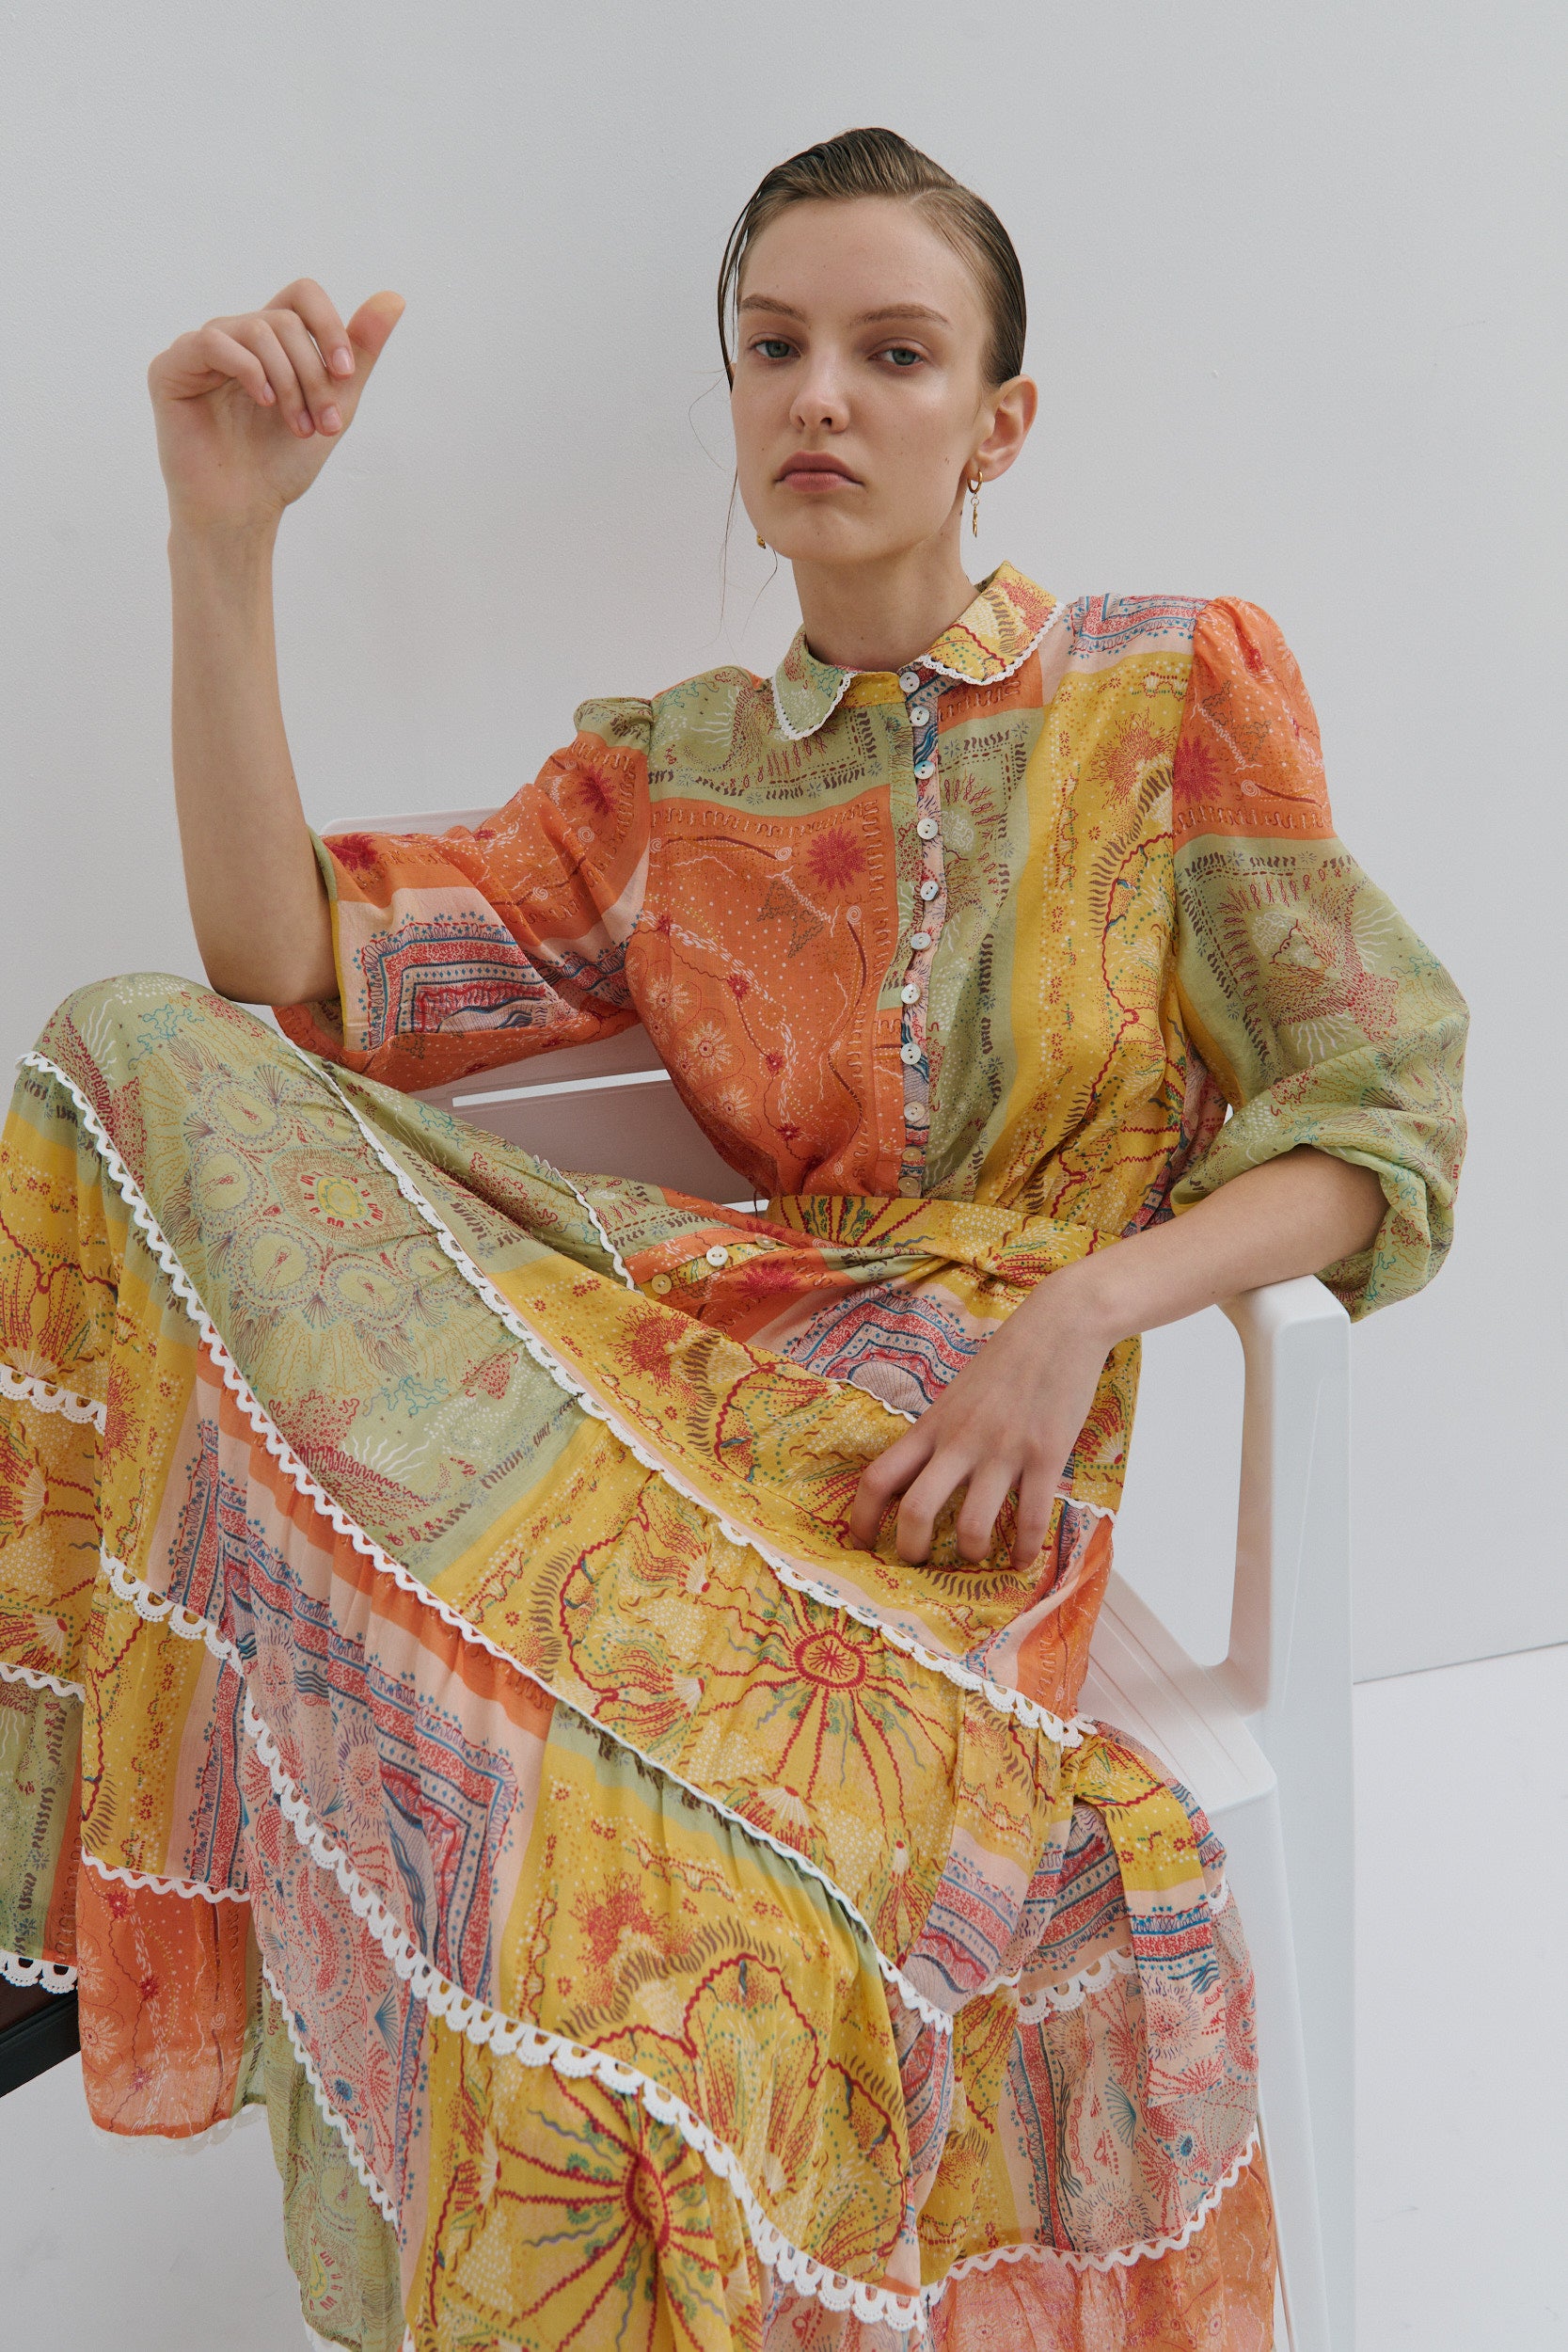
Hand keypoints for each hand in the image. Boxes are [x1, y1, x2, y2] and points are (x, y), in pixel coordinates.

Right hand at [149, 280, 404, 531]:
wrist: (243, 511)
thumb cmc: (281, 464)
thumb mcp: (336, 403)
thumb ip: (360, 352)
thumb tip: (395, 298)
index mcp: (270, 343)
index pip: (301, 295)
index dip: (329, 326)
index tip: (346, 373)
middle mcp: (234, 338)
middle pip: (285, 320)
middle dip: (313, 374)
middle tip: (321, 424)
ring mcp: (200, 351)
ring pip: (255, 328)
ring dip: (288, 381)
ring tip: (296, 426)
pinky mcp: (170, 368)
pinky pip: (213, 341)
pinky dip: (248, 370)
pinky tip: (262, 403)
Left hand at [848, 1267, 1112, 1569]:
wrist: (1060, 1324)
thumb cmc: (1008, 1359)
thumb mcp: (958, 1394)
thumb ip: (940, 1434)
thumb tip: (922, 1477)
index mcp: (933, 1425)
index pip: (879, 1477)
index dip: (862, 1518)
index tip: (861, 1543)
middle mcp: (960, 1441)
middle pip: (917, 1511)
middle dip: (911, 1551)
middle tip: (919, 1564)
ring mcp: (1003, 1450)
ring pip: (973, 1526)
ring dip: (971, 1554)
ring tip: (977, 1556)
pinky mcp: (1045, 1455)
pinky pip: (1030, 1519)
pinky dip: (1024, 1549)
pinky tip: (1023, 1558)